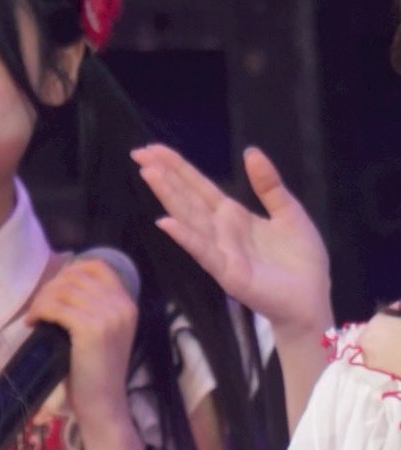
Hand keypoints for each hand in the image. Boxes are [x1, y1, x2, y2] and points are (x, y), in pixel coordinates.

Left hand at [29, 255, 138, 433]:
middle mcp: (121, 304)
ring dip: (41, 300)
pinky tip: (33, 324)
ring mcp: (108, 315)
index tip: (54, 287)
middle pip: (76, 276)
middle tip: (37, 307)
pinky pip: (56, 307)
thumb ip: (92, 310)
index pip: (98, 266)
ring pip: (63, 290)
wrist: (103, 405)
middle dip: (50, 287)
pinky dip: (39, 312)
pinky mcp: (90, 328)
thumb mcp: (102, 335)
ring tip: (33, 317)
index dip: (71, 269)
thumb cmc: (96, 375)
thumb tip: (59, 290)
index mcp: (127, 303)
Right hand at [133, 143, 330, 339]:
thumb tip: (250, 152)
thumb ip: (268, 185)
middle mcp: (220, 232)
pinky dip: (185, 237)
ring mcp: (221, 253)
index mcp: (233, 217)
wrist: (310, 300)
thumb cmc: (301, 262)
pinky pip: (204, 251)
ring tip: (148, 174)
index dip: (178, 167)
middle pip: (187, 198)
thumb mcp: (288, 211)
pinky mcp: (228, 273)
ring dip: (169, 197)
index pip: (199, 187)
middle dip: (164, 176)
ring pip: (190, 219)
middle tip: (139, 153)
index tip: (154, 149)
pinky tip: (166, 222)